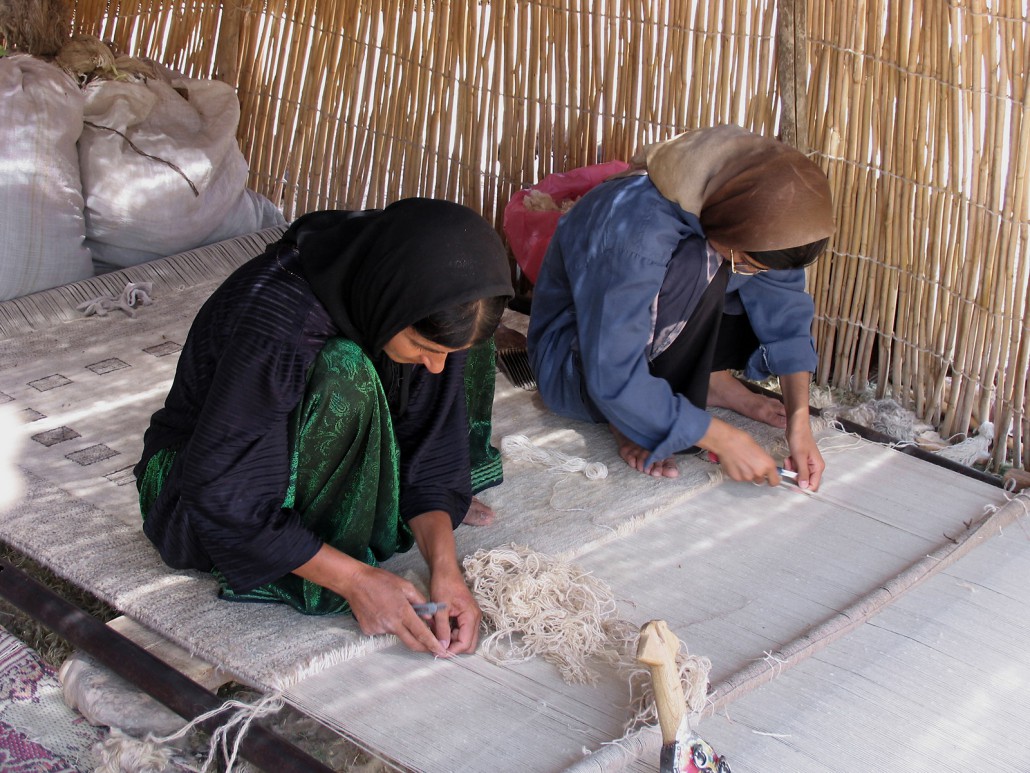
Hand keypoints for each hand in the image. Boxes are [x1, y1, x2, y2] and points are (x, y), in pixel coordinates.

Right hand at [292, 546, 449, 656]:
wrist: (355, 582)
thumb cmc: (381, 581)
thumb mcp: (405, 586)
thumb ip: (420, 602)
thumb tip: (430, 617)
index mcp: (402, 612)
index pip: (421, 633)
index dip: (432, 644)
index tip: (442, 652)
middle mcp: (391, 624)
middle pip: (411, 643)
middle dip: (424, 647)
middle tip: (432, 648)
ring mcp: (378, 629)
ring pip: (397, 634)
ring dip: (401, 627)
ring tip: (393, 609)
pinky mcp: (369, 631)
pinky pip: (383, 631)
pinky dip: (387, 625)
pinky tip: (381, 611)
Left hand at [408, 510, 481, 654]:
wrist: (444, 570)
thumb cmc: (443, 584)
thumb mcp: (440, 609)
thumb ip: (442, 629)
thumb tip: (442, 648)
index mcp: (471, 616)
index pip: (465, 643)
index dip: (452, 650)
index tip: (437, 652)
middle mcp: (475, 618)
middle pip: (468, 644)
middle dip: (454, 647)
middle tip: (437, 645)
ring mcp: (472, 616)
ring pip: (465, 638)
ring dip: (452, 640)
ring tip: (437, 634)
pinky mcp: (466, 615)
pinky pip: (461, 630)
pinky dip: (452, 633)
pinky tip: (440, 628)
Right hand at [699, 417, 780, 485]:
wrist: (726, 441)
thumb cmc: (742, 440)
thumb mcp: (760, 450)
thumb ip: (764, 462)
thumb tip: (764, 468)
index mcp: (768, 465)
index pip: (775, 481)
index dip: (771, 479)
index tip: (769, 477)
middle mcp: (759, 473)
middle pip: (761, 480)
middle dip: (757, 475)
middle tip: (750, 465)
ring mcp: (747, 477)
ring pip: (749, 479)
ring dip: (747, 474)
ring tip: (741, 463)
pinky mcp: (737, 478)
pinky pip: (740, 479)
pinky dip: (738, 473)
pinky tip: (735, 464)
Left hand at [784, 417, 824, 490]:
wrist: (796, 426)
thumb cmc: (799, 438)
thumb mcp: (800, 457)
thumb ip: (803, 473)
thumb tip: (804, 487)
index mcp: (818, 467)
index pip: (813, 486)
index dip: (803, 488)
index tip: (792, 485)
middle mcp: (814, 467)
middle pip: (804, 481)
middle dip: (795, 476)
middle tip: (790, 467)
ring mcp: (807, 464)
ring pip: (798, 475)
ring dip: (791, 470)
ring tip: (789, 459)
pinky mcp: (801, 460)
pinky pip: (795, 468)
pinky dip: (790, 465)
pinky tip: (789, 457)